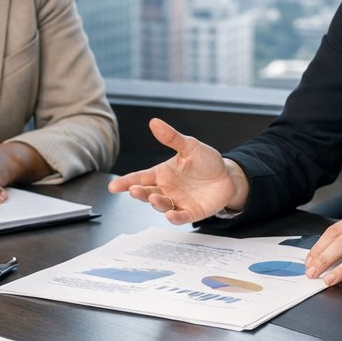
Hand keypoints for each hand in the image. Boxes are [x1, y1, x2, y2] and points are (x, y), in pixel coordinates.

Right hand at [106, 118, 246, 224]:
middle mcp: (166, 189)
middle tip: (134, 190)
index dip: (125, 182)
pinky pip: (180, 216)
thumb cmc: (206, 161)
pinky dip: (175, 217)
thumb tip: (154, 122)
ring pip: (161, 205)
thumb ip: (172, 138)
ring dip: (156, 203)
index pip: (139, 177)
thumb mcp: (190, 146)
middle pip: (147, 193)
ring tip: (153, 197)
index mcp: (162, 174)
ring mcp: (178, 202)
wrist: (228, 176)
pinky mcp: (191, 212)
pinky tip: (171, 215)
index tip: (113, 186)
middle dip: (139, 193)